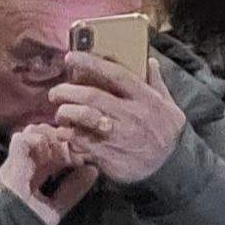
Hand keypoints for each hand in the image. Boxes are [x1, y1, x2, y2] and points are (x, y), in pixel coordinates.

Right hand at [0, 122, 98, 224]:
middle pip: (46, 138)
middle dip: (64, 140)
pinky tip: (52, 152)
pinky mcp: (12, 162)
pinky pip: (22, 140)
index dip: (70, 150)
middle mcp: (27, 164)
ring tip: (65, 150)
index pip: (55, 153)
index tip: (84, 156)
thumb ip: (72, 190)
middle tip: (77, 150)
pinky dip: (38, 140)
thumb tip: (92, 170)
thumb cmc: (27, 223)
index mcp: (37, 174)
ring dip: (52, 137)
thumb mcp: (56, 206)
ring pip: (34, 132)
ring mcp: (18, 162)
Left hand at [44, 53, 185, 185]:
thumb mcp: (169, 106)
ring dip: (65, 112)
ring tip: (59, 112)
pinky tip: (63, 132)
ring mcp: (119, 134)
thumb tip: (149, 60)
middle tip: (55, 92)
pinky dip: (67, 134)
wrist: (169, 168)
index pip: (116, 74)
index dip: (91, 63)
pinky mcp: (108, 153)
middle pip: (92, 96)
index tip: (70, 56)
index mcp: (146, 99)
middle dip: (67, 90)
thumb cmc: (164, 133)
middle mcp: (132, 114)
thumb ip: (157, 84)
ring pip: (84, 116)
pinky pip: (80, 140)